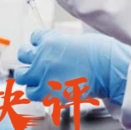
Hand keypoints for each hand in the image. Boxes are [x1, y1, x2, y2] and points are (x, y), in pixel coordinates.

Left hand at [14, 30, 130, 105]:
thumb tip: (55, 49)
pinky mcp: (48, 93)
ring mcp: (43, 75)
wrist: (108, 69)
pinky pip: (32, 93)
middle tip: (36, 60)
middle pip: (23, 54)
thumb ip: (60, 43)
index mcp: (50, 41)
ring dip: (30, 75)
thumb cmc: (100, 53)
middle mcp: (42, 57)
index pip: (34, 36)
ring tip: (39, 77)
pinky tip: (46, 88)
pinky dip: (37, 91)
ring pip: (22, 75)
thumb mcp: (76, 40)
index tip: (43, 45)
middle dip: (29, 56)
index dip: (39, 41)